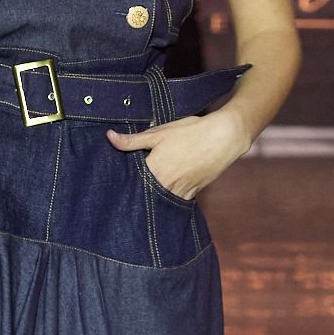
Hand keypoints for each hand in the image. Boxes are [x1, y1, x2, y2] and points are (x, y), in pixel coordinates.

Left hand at [105, 105, 251, 201]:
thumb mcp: (159, 133)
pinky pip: (175, 202)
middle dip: (135, 196)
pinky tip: (162, 196)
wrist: (224, 137)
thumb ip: (132, 140)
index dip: (121, 186)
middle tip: (122, 198)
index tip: (113, 188)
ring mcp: (180, 191)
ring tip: (141, 199)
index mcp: (154, 170)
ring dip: (151, 200)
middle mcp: (165, 185)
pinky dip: (168, 201)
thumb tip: (109, 137)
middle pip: (144, 196)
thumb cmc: (190, 132)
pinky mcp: (192, 193)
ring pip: (159, 201)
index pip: (130, 184)